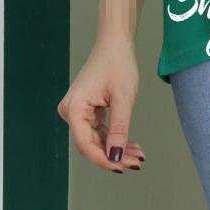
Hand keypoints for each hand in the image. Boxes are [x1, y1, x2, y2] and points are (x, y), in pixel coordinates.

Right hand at [56, 32, 145, 173]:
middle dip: (114, 155)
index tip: (123, 167)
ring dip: (117, 148)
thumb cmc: (118, 64)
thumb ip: (119, 129)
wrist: (116, 42)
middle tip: (138, 162)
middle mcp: (71, 112)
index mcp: (74, 109)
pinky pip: (98, 131)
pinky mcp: (86, 110)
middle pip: (91, 144)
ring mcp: (77, 112)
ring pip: (96, 139)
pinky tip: (132, 146)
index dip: (104, 159)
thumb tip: (116, 157)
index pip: (86, 144)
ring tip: (139, 156)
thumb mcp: (123, 98)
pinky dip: (114, 138)